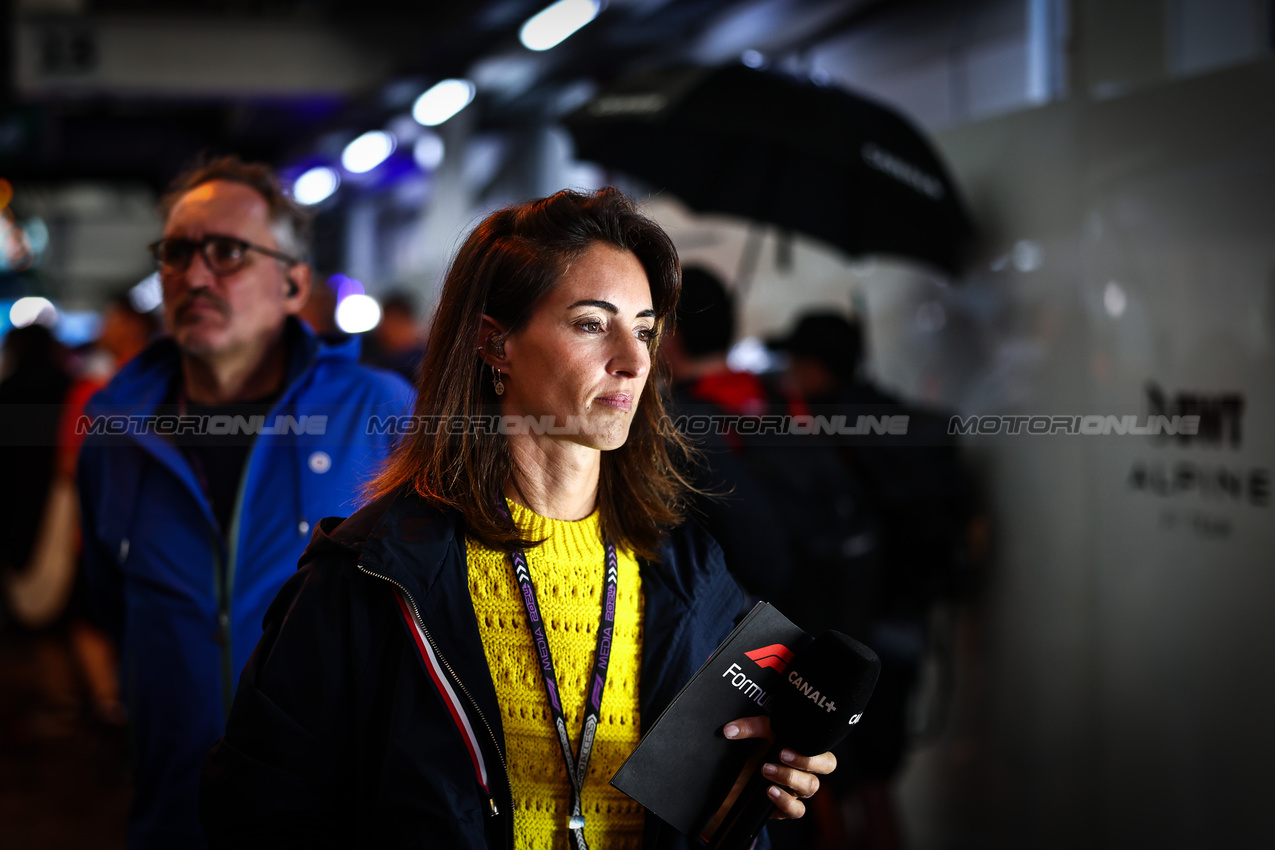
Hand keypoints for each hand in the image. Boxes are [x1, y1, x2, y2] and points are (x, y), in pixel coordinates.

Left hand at [719, 715, 836, 819]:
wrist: (737, 781)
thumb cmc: (755, 755)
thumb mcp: (755, 737)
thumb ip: (749, 728)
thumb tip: (730, 729)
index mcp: (806, 752)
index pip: (825, 754)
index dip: (814, 752)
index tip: (787, 747)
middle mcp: (806, 772)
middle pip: (825, 768)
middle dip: (806, 761)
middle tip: (782, 755)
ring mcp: (798, 791)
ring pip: (810, 787)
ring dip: (789, 777)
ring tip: (766, 769)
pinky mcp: (786, 808)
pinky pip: (796, 810)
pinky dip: (785, 801)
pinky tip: (770, 791)